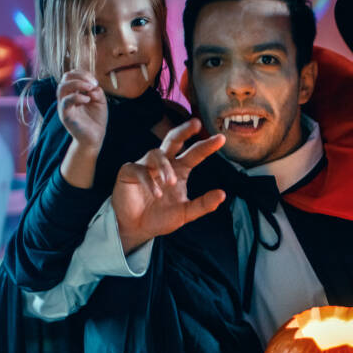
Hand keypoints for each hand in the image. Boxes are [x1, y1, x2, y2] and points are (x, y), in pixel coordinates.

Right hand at [57, 70, 107, 152]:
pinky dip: (77, 97)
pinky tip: (87, 100)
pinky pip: (65, 102)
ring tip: (90, 88)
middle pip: (65, 77)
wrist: (94, 138)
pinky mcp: (66, 115)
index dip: (83, 74)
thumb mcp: (100, 102)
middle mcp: (66, 98)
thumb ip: (97, 92)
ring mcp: (64, 106)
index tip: (95, 82)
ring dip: (77, 84)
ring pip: (62, 87)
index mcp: (74, 93)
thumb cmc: (96, 120)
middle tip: (93, 84)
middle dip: (80, 76)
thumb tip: (92, 87)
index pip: (72, 76)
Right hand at [111, 119, 226, 251]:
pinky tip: (158, 194)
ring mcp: (145, 165)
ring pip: (156, 154)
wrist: (137, 229)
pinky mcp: (129, 172)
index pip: (195, 154)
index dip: (206, 146)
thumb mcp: (185, 213)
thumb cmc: (161, 217)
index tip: (221, 138)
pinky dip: (149, 181)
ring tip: (171, 182)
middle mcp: (163, 163)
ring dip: (165, 167)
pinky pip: (140, 170)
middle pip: (173, 140)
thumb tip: (223, 194)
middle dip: (184, 130)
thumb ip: (203, 205)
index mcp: (179, 169)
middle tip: (196, 124)